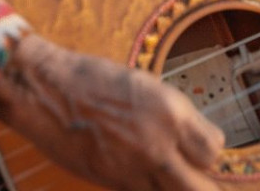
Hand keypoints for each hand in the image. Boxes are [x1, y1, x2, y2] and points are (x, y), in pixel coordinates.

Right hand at [0, 33, 224, 190]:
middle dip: (202, 182)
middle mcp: (156, 144)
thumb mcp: (146, 87)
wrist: (45, 90)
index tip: (202, 149)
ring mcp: (132, 168)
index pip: (214, 149)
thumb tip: (187, 141)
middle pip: (200, 186)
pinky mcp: (109, 181)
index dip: (210, 152)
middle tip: (195, 175)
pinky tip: (140, 175)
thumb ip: (171, 118)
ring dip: (172, 186)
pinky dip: (146, 187)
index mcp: (171, 112)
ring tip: (166, 174)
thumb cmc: (93, 79)